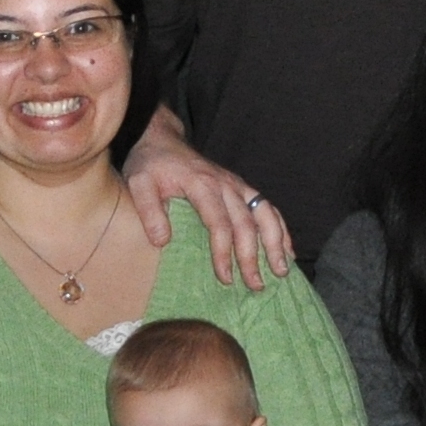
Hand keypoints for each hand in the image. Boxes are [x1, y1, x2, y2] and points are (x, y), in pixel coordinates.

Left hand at [122, 109, 292, 289]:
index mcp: (202, 185)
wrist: (161, 139)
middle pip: (246, 223)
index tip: (225, 277)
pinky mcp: (242, 188)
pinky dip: (280, 228)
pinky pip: (267, 207)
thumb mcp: (139, 184)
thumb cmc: (150, 165)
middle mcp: (225, 184)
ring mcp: (237, 185)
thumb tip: (162, 241)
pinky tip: (286, 251)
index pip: (219, 223)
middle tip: (255, 285)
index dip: (224, 252)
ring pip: (265, 213)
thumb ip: (149, 210)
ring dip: (276, 242)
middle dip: (253, 256)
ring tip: (280, 271)